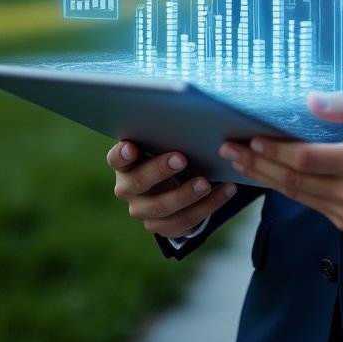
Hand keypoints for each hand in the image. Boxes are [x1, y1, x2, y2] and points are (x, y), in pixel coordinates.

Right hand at [107, 141, 237, 239]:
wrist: (171, 185)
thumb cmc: (168, 151)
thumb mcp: (164, 142)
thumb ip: (167, 133)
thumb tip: (192, 114)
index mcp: (125, 164)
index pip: (116, 159)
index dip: (122, 154)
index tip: (131, 146)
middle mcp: (128, 189)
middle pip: (139, 182)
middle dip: (160, 170)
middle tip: (182, 158)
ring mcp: (143, 211)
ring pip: (163, 207)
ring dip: (187, 194)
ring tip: (207, 182)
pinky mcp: (162, 227)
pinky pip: (185, 221)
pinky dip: (208, 206)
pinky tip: (226, 191)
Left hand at [220, 92, 342, 231]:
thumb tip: (312, 100)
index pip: (304, 159)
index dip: (274, 150)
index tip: (251, 139)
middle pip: (292, 180)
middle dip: (258, 165)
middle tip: (230, 151)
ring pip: (296, 196)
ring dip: (266, 178)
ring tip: (241, 163)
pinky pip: (309, 204)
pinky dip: (287, 190)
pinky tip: (271, 176)